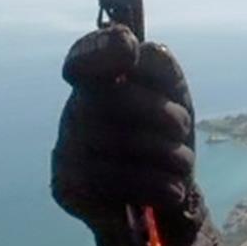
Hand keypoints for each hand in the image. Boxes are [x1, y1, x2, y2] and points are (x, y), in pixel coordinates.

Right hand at [51, 24, 223, 245]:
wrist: (161, 198)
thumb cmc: (165, 136)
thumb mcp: (173, 94)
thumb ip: (158, 63)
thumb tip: (129, 46)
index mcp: (96, 81)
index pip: (84, 57)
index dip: (102, 49)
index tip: (129, 50)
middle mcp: (74, 111)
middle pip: (113, 99)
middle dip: (161, 114)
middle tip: (181, 130)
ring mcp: (64, 148)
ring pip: (116, 141)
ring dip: (165, 153)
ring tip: (182, 162)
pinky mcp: (66, 187)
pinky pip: (113, 180)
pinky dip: (154, 184)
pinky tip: (172, 190)